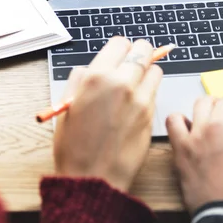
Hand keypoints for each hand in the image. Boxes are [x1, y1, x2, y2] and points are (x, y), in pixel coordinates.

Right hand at [54, 37, 162, 191]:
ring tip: (134, 86)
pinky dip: (149, 92)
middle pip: (144, 50)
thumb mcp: (66, 107)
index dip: (119, 49)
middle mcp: (122, 83)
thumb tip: (90, 69)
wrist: (93, 179)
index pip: (120, 43)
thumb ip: (79, 81)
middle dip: (138, 54)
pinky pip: (156, 92)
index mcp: (97, 77)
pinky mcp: (152, 114)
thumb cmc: (74, 147)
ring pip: (155, 69)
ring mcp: (141, 99)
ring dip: (147, 72)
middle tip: (131, 64)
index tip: (118, 56)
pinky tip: (135, 104)